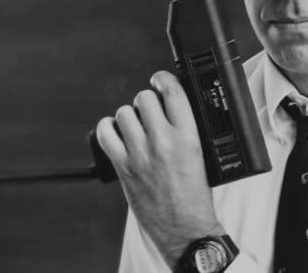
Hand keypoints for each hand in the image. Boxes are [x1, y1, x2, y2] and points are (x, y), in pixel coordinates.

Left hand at [96, 71, 224, 268]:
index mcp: (188, 136)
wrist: (185, 227)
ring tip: (135, 125)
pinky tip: (115, 132)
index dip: (163, 79)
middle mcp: (163, 141)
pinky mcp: (124, 167)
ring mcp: (140, 154)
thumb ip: (187, 128)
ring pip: (123, 113)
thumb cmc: (196, 195)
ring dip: (128, 116)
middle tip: (150, 111)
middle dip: (145, 101)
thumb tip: (173, 106)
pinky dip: (107, 129)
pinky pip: (105, 134)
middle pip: (143, 98)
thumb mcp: (202, 154)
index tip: (160, 80)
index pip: (172, 91)